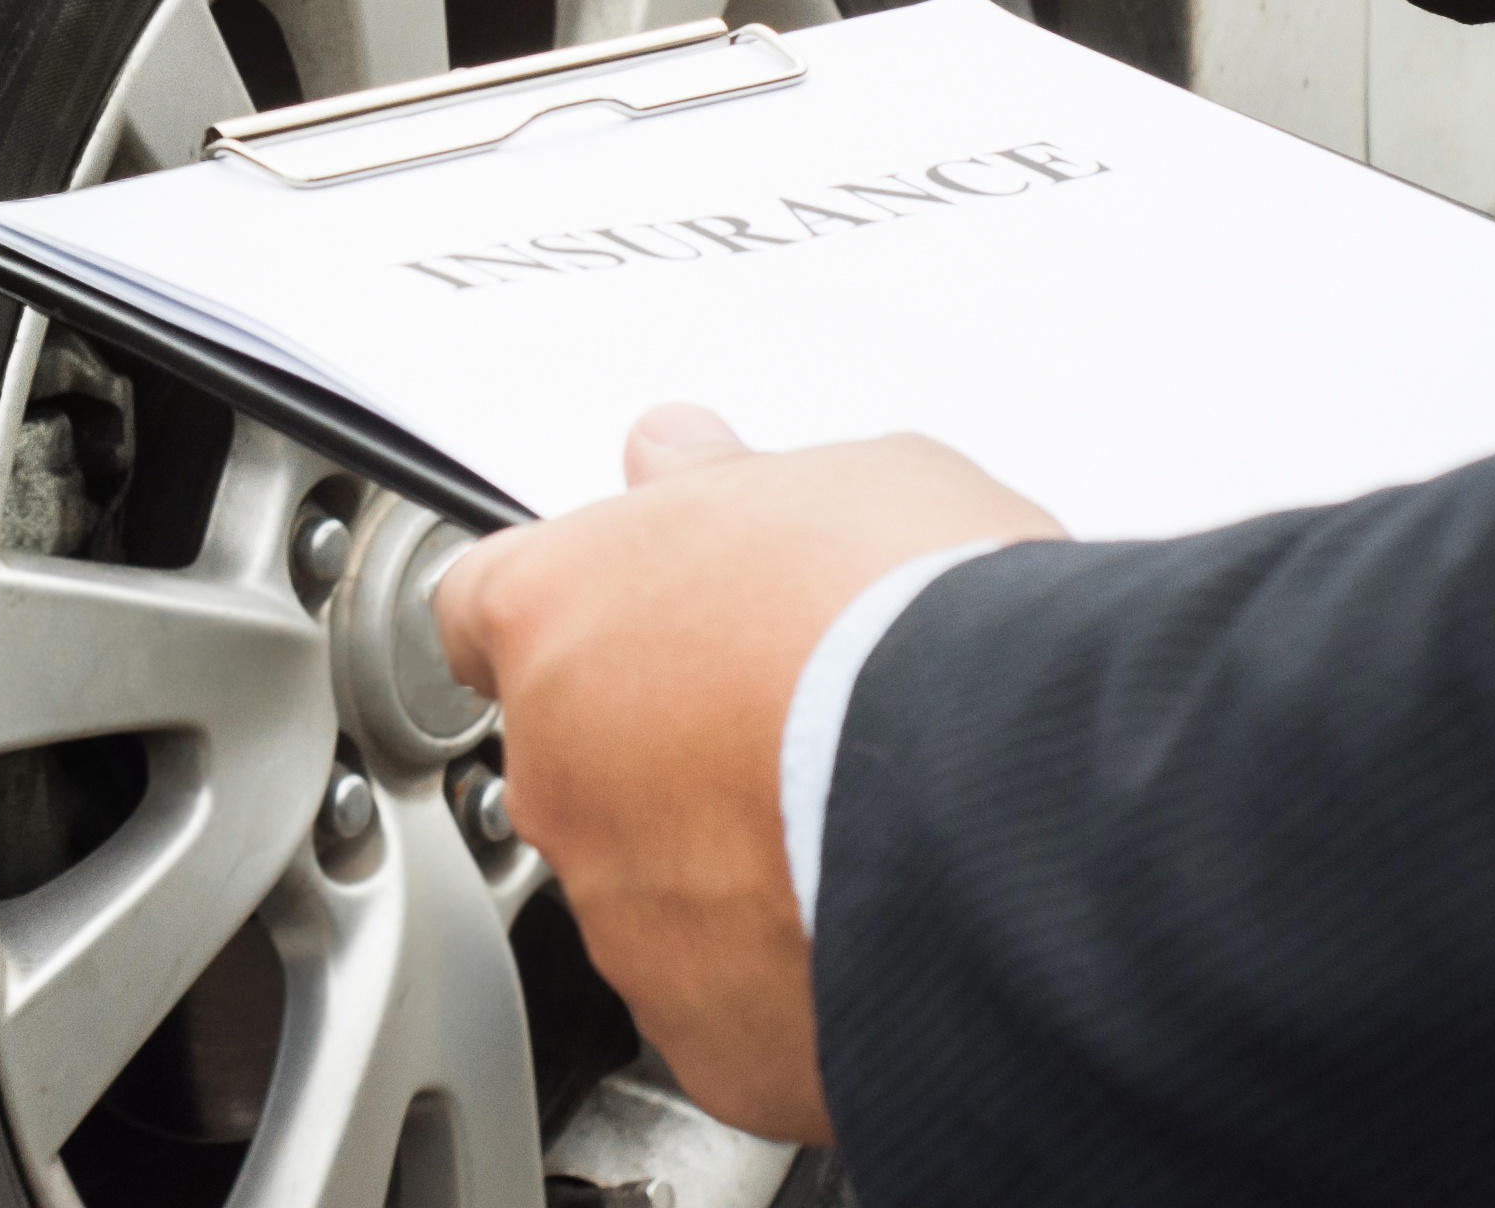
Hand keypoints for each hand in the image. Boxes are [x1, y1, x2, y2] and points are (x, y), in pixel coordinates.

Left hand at [431, 406, 1060, 1142]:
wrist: (1009, 799)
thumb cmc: (921, 620)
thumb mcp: (841, 479)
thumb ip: (726, 480)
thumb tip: (680, 456)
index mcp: (553, 613)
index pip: (485, 606)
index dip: (567, 614)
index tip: (624, 622)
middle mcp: (554, 770)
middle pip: (577, 757)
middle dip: (665, 748)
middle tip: (790, 729)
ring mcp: (618, 914)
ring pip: (652, 892)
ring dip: (727, 870)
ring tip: (861, 834)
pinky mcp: (701, 1037)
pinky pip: (729, 1007)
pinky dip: (788, 982)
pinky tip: (878, 934)